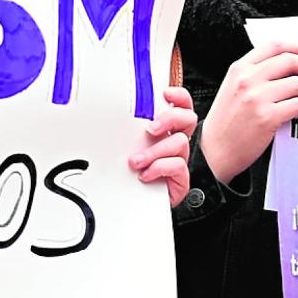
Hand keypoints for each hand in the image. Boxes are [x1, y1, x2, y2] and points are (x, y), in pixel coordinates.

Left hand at [130, 86, 196, 207]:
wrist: (137, 204)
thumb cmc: (132, 174)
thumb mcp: (128, 146)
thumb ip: (128, 131)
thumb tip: (110, 115)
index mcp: (166, 130)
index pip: (182, 106)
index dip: (179, 97)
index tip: (165, 93)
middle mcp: (176, 142)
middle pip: (187, 118)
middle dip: (169, 119)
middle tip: (151, 128)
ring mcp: (180, 160)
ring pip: (179, 142)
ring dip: (155, 150)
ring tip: (137, 161)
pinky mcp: (181, 179)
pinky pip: (177, 166)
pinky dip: (159, 168)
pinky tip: (145, 174)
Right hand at [198, 42, 297, 184]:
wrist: (215, 150)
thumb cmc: (223, 123)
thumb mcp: (231, 88)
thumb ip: (253, 75)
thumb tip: (283, 69)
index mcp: (239, 69)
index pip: (273, 46)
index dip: (296, 48)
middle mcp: (247, 80)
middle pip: (289, 61)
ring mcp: (257, 98)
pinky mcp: (267, 117)